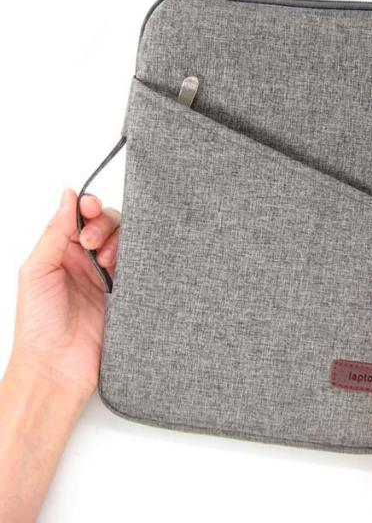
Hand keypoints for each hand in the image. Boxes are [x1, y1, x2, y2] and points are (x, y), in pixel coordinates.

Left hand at [0, 189, 120, 521]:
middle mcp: (86, 263)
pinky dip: (140, 262)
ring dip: (120, 244)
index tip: (90, 209)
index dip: (89, 208)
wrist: (56, 369)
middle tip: (93, 244)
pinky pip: (141, 269)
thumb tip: (67, 197)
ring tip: (107, 261)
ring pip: (128, 244)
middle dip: (103, 226)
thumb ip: (54, 232)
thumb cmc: (38, 327)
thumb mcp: (37, 271)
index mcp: (61, 254)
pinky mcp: (128, 294)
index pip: (81, 218)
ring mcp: (108, 278)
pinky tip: (129, 267)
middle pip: (108, 226)